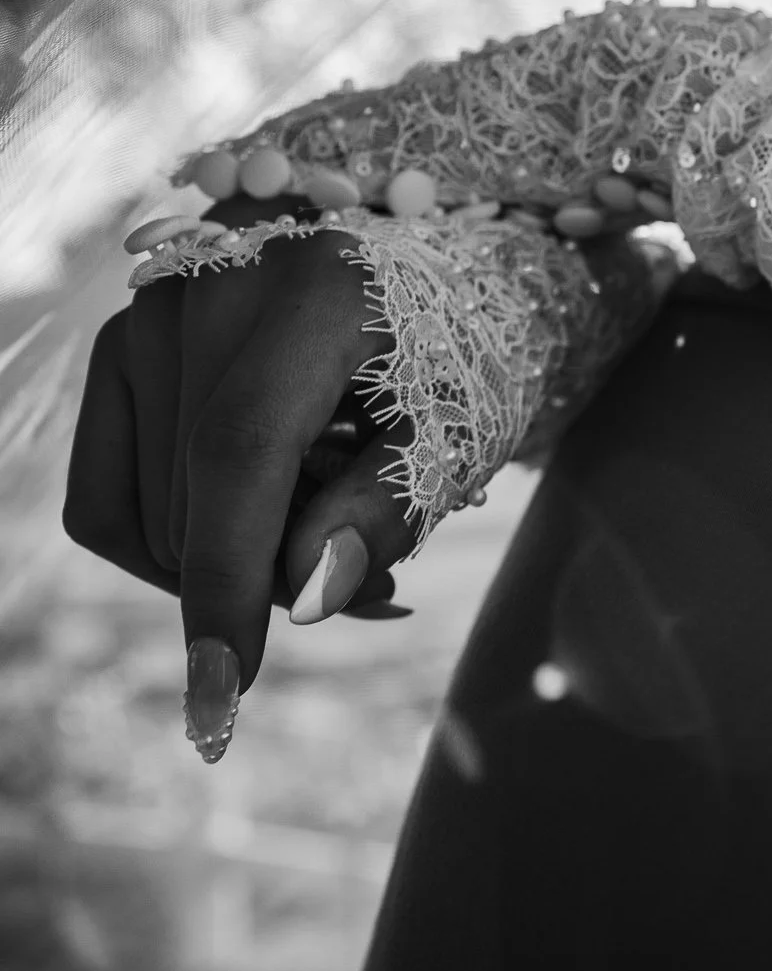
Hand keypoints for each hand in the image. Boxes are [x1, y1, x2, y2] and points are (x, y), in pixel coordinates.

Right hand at [63, 198, 417, 756]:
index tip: (225, 694)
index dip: (231, 578)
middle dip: (279, 579)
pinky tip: (265, 525)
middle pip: (197, 504)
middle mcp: (209, 284)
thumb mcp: (462, 433)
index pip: (239, 451)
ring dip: (238, 561)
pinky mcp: (116, 348)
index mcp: (315, 290)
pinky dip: (181, 540)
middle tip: (375, 578)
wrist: (437, 276)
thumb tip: (303, 595)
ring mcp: (146, 312)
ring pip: (150, 517)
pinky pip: (106, 500)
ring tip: (333, 531)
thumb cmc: (465, 359)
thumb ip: (388, 510)